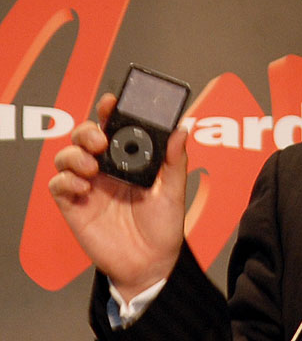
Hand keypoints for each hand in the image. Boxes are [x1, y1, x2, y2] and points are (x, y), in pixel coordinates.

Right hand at [49, 93, 187, 301]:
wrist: (152, 263)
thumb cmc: (164, 225)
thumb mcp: (175, 191)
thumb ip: (176, 161)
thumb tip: (180, 129)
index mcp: (131, 159)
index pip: (115, 127)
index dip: (109, 111)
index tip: (111, 102)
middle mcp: (107, 168)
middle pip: (85, 136)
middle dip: (88, 131)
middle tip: (100, 142)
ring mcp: (89, 186)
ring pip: (66, 156)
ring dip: (75, 155)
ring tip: (92, 168)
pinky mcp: (74, 206)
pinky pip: (58, 185)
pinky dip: (66, 181)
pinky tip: (84, 189)